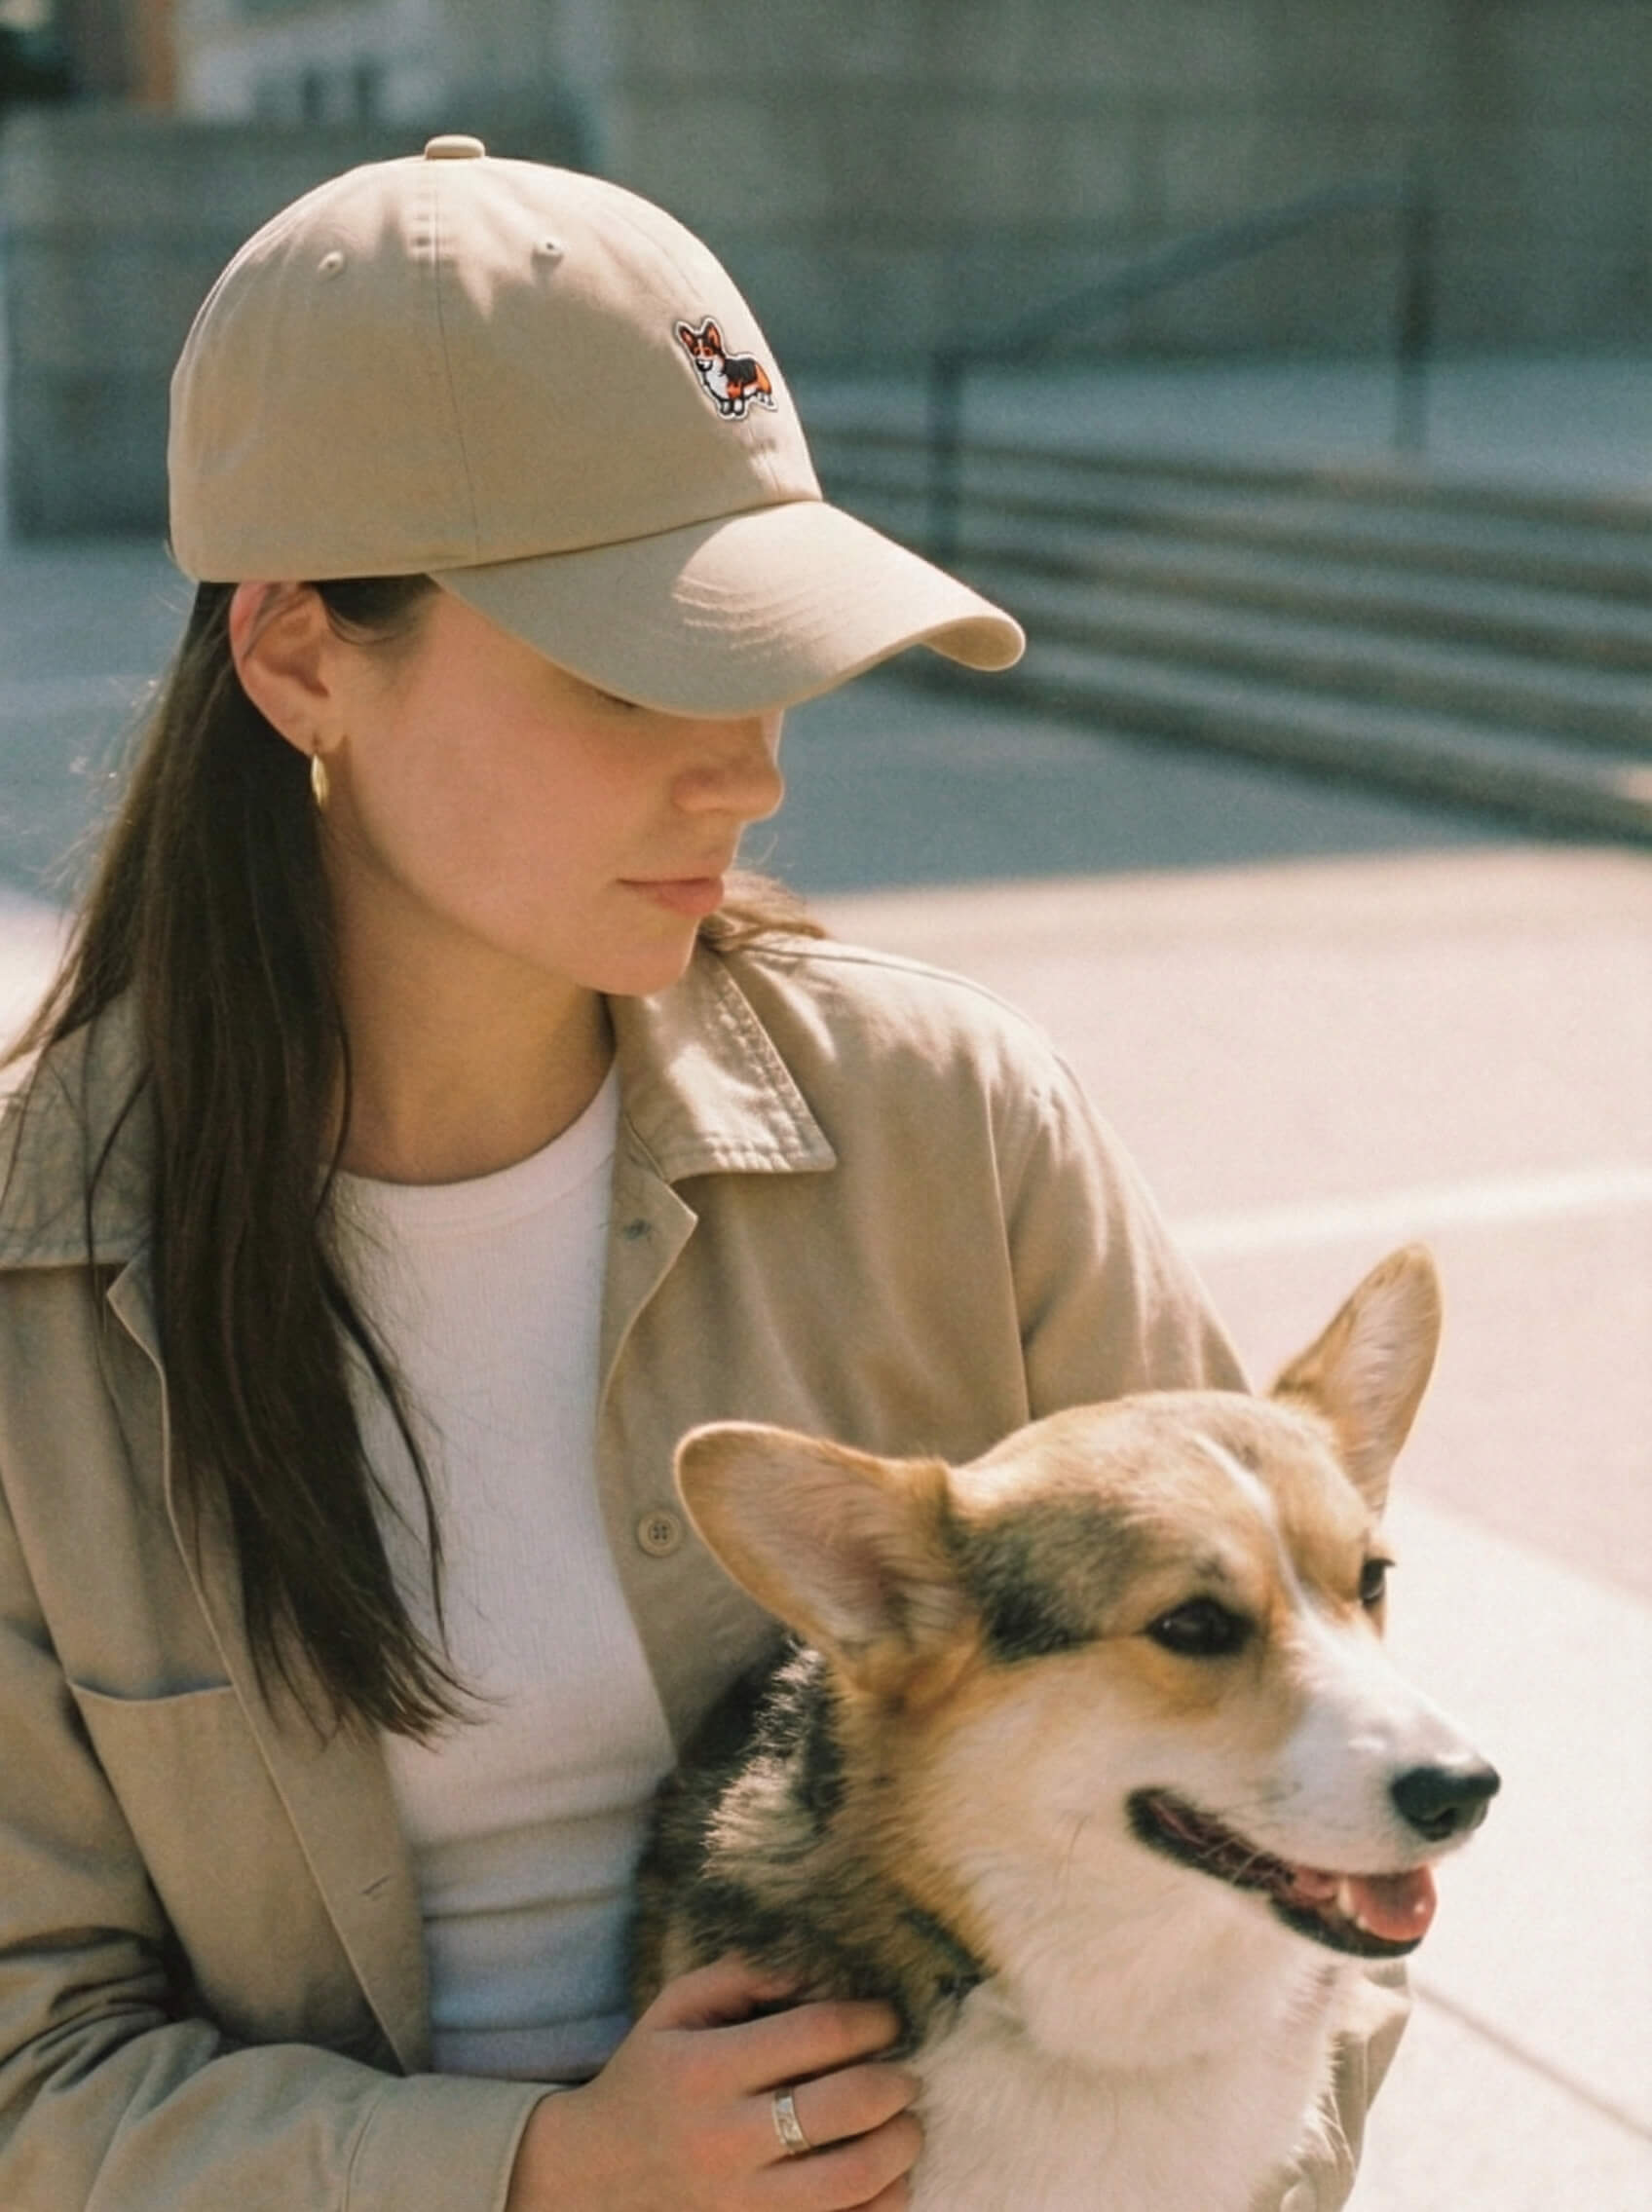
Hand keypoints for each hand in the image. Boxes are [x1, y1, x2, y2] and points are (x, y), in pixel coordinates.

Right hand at [505, 1953, 921, 2210]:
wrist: (591, 2178)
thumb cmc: (650, 2079)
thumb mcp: (676, 2009)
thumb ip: (745, 1974)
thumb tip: (821, 1968)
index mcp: (706, 2071)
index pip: (817, 2033)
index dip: (871, 2020)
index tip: (886, 2019)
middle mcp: (724, 2141)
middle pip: (846, 2106)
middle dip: (896, 2082)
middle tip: (905, 2073)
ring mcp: (742, 2205)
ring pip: (854, 2180)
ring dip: (901, 2145)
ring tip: (904, 2124)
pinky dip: (884, 2201)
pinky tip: (884, 2175)